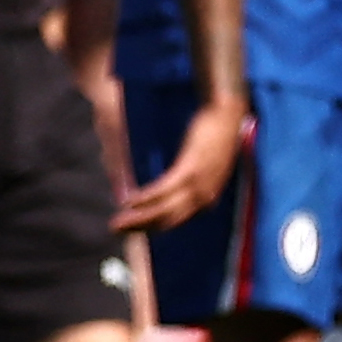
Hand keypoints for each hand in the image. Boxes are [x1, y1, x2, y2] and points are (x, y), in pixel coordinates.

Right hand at [114, 99, 241, 233]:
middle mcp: (204, 196)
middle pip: (168, 220)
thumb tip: (157, 188)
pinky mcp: (190, 168)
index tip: (131, 228)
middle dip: (140, 227)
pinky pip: (164, 189)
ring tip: (117, 223)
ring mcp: (198, 183)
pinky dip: (146, 198)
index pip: (175, 219)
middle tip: (115, 230)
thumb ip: (181, 178)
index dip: (151, 226)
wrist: (226, 112)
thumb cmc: (213, 133)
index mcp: (207, 196)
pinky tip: (129, 201)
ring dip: (138, 218)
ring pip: (164, 210)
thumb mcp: (199, 162)